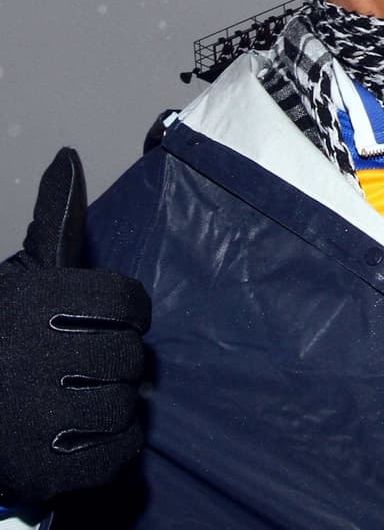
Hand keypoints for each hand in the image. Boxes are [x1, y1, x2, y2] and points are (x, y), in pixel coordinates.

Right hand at [0, 148, 150, 503]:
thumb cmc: (1, 333)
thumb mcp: (24, 274)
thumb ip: (56, 220)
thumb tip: (68, 157)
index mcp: (34, 304)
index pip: (128, 303)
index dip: (125, 312)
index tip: (102, 320)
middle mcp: (31, 357)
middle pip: (130, 357)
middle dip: (114, 361)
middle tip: (83, 365)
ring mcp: (34, 418)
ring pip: (124, 406)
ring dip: (111, 403)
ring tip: (77, 398)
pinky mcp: (42, 468)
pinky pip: (117, 454)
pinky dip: (114, 446)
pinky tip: (84, 432)